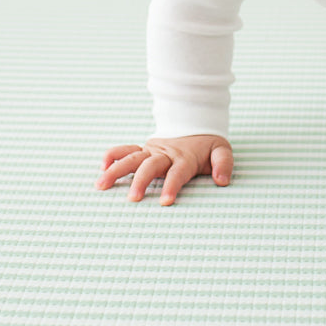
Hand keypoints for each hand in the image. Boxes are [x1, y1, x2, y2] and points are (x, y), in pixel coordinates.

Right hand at [97, 134, 232, 205]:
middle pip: (150, 166)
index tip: (165, 202)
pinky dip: (112, 155)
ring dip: (116, 170)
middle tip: (132, 199)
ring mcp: (151, 151)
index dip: (171, 186)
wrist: (194, 124)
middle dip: (140, 181)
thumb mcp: (222, 150)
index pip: (177, 173)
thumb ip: (223, 164)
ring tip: (101, 185)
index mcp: (184, 157)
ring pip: (131, 158)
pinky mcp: (143, 150)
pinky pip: (125, 150)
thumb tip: (222, 180)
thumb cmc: (208, 145)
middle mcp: (164, 154)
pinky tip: (102, 167)